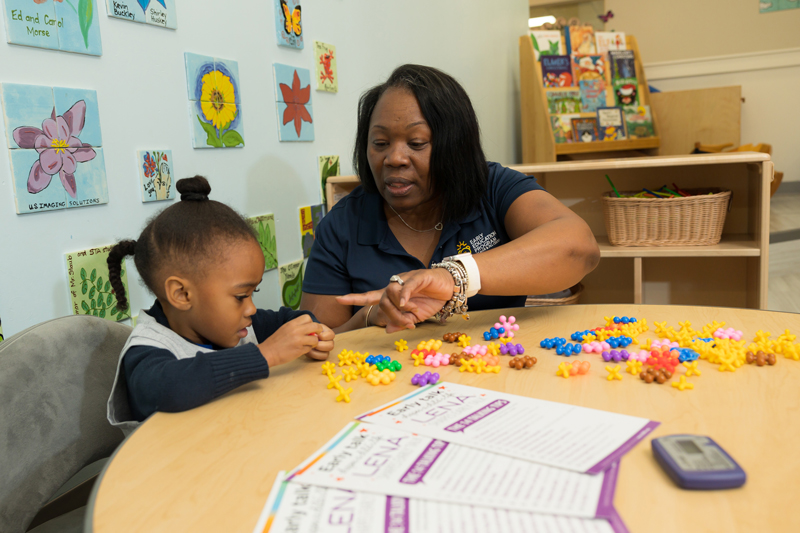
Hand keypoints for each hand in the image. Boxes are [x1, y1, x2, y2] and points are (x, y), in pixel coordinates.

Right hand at [258, 315, 321, 366]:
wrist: (268, 352)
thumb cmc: (276, 341)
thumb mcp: (285, 328)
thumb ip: (297, 326)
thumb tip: (309, 327)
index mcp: (292, 324)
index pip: (308, 317)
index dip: (311, 322)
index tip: (309, 328)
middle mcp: (296, 330)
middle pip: (315, 326)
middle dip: (318, 331)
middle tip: (315, 335)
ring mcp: (299, 340)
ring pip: (315, 339)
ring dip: (314, 342)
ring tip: (308, 344)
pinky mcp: (300, 350)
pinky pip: (310, 348)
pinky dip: (308, 349)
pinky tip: (302, 349)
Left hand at [307, 324, 334, 359]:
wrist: (302, 338)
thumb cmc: (307, 332)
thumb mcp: (309, 327)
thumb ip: (312, 328)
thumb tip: (314, 335)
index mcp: (328, 332)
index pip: (331, 335)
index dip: (323, 336)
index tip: (316, 335)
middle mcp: (329, 341)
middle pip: (331, 345)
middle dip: (320, 345)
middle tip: (313, 344)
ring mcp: (326, 349)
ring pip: (327, 353)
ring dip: (317, 351)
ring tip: (309, 347)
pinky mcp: (322, 355)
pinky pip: (322, 357)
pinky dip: (315, 355)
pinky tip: (309, 351)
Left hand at [336, 268, 453, 332]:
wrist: (449, 288)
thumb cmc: (430, 300)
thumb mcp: (415, 317)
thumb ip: (401, 323)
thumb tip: (387, 330)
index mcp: (392, 295)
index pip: (370, 296)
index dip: (355, 298)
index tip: (338, 299)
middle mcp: (395, 285)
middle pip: (383, 301)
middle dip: (392, 316)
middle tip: (407, 325)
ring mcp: (405, 280)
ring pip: (392, 294)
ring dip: (401, 308)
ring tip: (415, 313)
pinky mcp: (418, 277)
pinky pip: (406, 286)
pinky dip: (404, 296)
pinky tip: (406, 304)